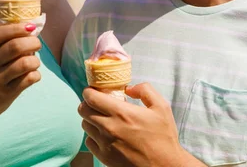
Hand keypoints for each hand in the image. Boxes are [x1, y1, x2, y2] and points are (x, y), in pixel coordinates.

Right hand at [0, 23, 41, 122]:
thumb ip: (4, 43)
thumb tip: (31, 30)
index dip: (17, 28)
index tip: (30, 27)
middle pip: (15, 46)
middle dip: (33, 42)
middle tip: (37, 45)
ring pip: (25, 63)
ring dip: (35, 61)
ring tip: (34, 62)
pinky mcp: (6, 93)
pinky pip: (29, 79)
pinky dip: (36, 75)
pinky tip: (33, 75)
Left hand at [79, 83, 196, 166]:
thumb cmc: (163, 137)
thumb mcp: (161, 107)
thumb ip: (145, 90)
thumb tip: (129, 88)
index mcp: (122, 113)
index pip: (91, 98)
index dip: (89, 91)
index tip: (94, 90)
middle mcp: (109, 128)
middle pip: (83, 110)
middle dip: (88, 103)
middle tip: (98, 103)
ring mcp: (105, 144)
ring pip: (85, 125)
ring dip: (90, 118)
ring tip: (103, 118)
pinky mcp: (104, 157)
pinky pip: (89, 141)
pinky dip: (94, 135)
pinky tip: (105, 134)